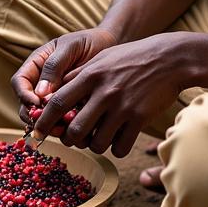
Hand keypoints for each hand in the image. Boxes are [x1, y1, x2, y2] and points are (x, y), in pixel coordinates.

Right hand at [12, 27, 117, 125]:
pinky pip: (62, 121)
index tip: (37, 103)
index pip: (19, 83)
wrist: (108, 47)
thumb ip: (54, 66)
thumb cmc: (86, 42)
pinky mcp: (69, 108)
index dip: (24, 95)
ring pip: (44, 118)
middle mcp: (41, 85)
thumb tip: (40, 94)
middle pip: (27, 106)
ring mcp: (54, 98)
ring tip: (65, 127)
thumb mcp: (69, 47)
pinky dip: (67, 127)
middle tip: (50, 122)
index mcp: (35, 67)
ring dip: (51, 126)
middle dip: (36, 117)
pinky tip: (78, 124)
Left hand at [31, 33, 186, 157]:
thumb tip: (53, 92)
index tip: (37, 133)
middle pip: (74, 130)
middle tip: (74, 139)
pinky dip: (117, 148)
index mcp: (90, 75)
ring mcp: (122, 107)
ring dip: (95, 145)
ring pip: (97, 143)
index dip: (44, 121)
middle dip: (70, 139)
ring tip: (100, 137)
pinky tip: (119, 139)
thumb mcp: (102, 58)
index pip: (57, 103)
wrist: (171, 58)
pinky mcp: (139, 119)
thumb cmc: (133, 58)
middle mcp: (103, 92)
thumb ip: (78, 75)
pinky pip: (120, 147)